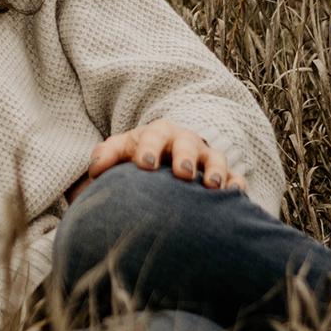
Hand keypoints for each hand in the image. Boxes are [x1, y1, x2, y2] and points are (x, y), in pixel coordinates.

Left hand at [66, 119, 246, 200]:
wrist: (167, 157)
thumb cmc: (139, 156)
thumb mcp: (122, 150)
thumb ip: (106, 156)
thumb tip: (95, 169)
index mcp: (157, 134)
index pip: (153, 136)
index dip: (149, 148)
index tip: (144, 164)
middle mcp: (184, 142)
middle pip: (187, 144)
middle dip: (184, 156)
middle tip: (181, 173)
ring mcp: (205, 157)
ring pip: (214, 159)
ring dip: (214, 170)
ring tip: (211, 186)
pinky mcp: (222, 174)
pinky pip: (234, 177)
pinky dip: (235, 184)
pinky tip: (234, 196)